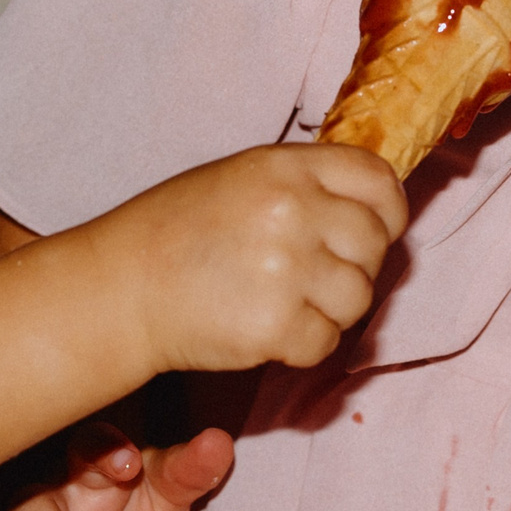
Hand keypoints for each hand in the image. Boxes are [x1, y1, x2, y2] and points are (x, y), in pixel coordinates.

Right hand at [74, 143, 406, 376]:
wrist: (123, 286)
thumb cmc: (178, 231)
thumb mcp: (241, 178)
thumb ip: (307, 185)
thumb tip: (374, 212)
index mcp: (285, 166)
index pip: (378, 181)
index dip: (387, 211)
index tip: (374, 230)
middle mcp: (292, 210)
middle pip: (374, 244)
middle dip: (355, 266)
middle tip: (312, 276)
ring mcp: (286, 268)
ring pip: (359, 298)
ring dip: (331, 309)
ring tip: (285, 301)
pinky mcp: (276, 326)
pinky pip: (326, 342)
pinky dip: (303, 344)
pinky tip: (267, 328)